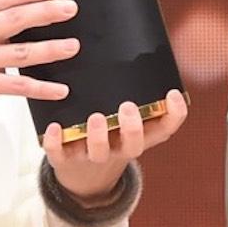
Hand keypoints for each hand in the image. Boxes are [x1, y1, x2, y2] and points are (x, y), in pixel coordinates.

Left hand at [43, 90, 189, 201]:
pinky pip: (59, 155)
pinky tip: (53, 127)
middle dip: (132, 128)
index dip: (174, 115)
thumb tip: (141, 48)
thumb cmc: (108, 138)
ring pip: (98, 152)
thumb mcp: (124, 124)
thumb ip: (133, 98)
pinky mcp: (65, 160)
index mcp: (136, 138)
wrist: (82, 178)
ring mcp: (91, 156)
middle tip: (129, 107)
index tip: (172, 94)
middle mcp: (117, 149)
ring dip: (98, 136)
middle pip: (133, 146)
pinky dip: (55, 143)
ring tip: (96, 117)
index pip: (164, 130)